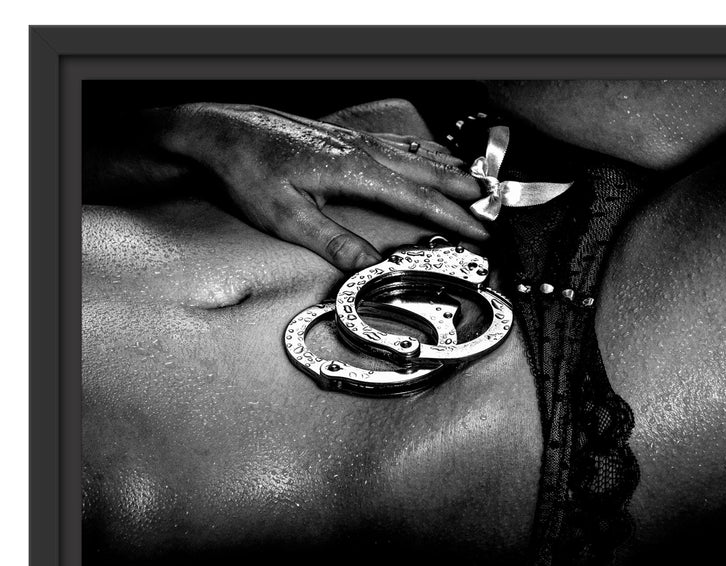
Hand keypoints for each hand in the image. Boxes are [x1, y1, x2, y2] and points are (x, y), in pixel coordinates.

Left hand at [157, 103, 486, 269]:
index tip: (480, 230)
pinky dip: (423, 149)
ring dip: (448, 168)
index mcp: (354, 172)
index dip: (451, 217)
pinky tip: (429, 151)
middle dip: (463, 190)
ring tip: (477, 178)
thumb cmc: (248, 172)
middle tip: (496, 203)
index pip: (416, 198)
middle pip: (425, 171)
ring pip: (414, 153)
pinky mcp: (343, 136)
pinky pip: (396, 142)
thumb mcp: (285, 216)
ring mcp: (353, 140)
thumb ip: (331, 241)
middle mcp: (361, 151)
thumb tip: (369, 266)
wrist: (221, 132)